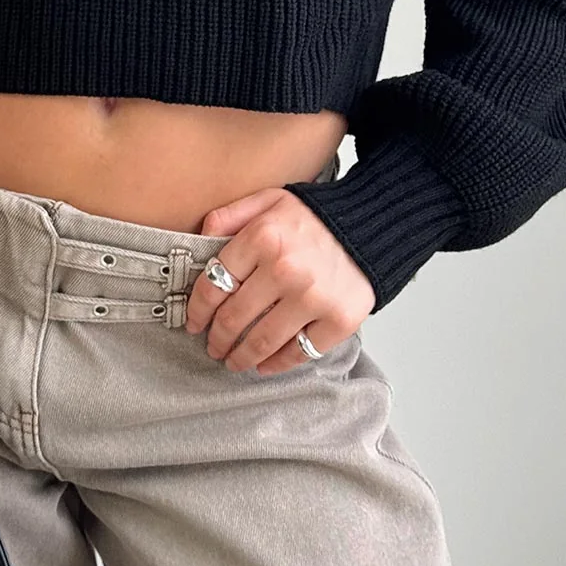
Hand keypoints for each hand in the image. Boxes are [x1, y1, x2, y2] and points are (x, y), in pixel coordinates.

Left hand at [183, 186, 373, 374]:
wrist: (370, 226)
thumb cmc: (314, 217)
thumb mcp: (267, 200)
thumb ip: (229, 216)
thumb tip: (198, 240)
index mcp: (262, 237)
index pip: (214, 285)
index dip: (198, 311)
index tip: (194, 323)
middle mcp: (285, 269)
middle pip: (234, 318)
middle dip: (217, 338)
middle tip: (213, 346)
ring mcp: (313, 298)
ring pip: (262, 341)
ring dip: (241, 357)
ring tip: (234, 360)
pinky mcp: (338, 320)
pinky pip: (299, 352)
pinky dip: (277, 364)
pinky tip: (265, 365)